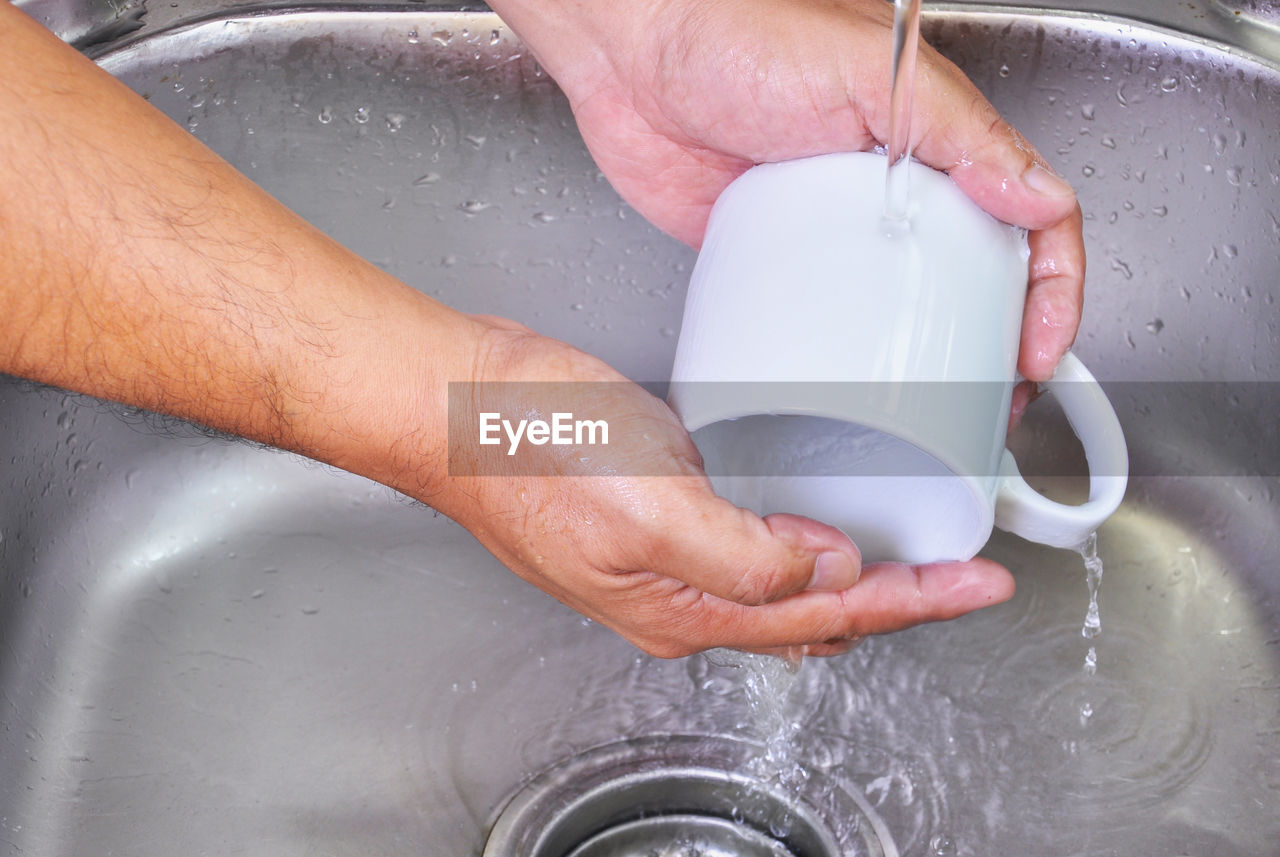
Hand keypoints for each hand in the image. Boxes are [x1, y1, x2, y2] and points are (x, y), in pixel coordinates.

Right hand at [428, 316, 1013, 656]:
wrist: (456, 405)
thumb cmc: (529, 452)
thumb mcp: (648, 508)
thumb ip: (744, 555)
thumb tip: (824, 565)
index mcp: (684, 607)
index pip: (826, 617)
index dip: (912, 602)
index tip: (978, 584)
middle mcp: (679, 594)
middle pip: (813, 614)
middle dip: (894, 598)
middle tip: (960, 572)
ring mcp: (665, 555)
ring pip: (782, 581)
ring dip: (851, 568)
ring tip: (911, 550)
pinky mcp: (654, 509)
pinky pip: (747, 538)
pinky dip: (798, 531)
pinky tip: (817, 509)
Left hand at [489, 0, 1084, 382]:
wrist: (632, 49)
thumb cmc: (738, 24)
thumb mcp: (869, 69)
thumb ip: (961, 130)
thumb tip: (1038, 196)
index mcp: (936, 133)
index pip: (1028, 214)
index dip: (1052, 285)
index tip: (1042, 346)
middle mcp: (895, 180)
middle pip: (978, 270)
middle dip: (1002, 339)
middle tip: (1001, 397)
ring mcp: (836, 220)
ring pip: (907, 299)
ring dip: (934, 354)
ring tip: (944, 406)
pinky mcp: (779, 248)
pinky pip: (828, 307)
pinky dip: (849, 344)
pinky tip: (857, 375)